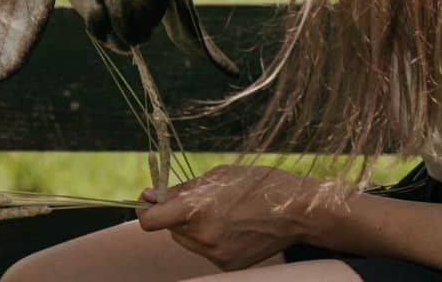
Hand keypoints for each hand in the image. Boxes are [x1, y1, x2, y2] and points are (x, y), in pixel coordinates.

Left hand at [136, 164, 321, 270]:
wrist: (296, 211)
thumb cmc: (257, 184)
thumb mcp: (218, 176)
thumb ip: (181, 189)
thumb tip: (149, 196)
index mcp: (199, 209)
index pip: (151, 221)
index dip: (145, 211)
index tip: (148, 202)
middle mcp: (204, 236)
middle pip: (170, 230)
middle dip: (176, 215)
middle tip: (198, 201)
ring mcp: (216, 254)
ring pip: (187, 241)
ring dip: (193, 227)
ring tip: (221, 212)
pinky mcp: (228, 265)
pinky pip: (205, 250)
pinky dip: (210, 238)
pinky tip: (232, 226)